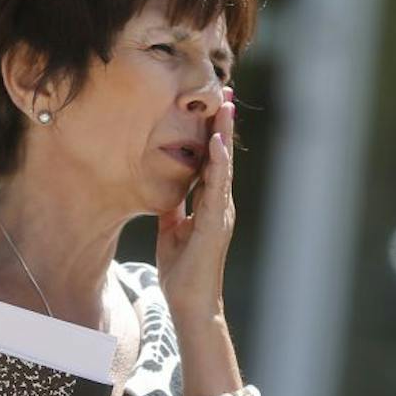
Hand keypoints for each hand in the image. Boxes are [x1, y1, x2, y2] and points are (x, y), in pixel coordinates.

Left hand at [156, 93, 235, 324]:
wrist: (190, 302)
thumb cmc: (182, 271)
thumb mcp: (172, 231)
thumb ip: (174, 209)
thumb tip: (169, 191)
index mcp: (209, 205)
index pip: (211, 162)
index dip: (212, 134)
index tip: (213, 107)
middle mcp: (219, 205)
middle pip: (222, 158)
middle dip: (223, 125)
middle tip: (225, 93)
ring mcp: (220, 213)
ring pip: (223, 167)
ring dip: (224, 136)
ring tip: (225, 108)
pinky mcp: (215, 224)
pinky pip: (217, 189)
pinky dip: (218, 165)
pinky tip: (217, 144)